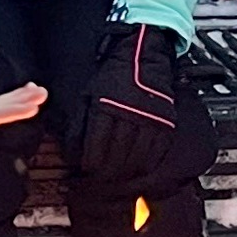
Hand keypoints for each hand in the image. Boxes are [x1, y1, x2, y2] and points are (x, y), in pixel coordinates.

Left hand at [73, 23, 196, 190]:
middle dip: (108, 174)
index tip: (88, 171)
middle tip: (104, 181)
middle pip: (117, 158)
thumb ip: (79, 123)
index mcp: (104, 109)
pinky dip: (150, 164)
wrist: (141, 54)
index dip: (90, 165)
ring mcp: (149, 119)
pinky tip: (142, 169)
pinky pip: (158, 151)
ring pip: (138, 158)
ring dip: (128, 173)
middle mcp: (127, 115)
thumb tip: (71, 151)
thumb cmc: (112, 75)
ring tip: (121, 180)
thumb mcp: (87, 95)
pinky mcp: (165, 121)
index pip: (96, 149)